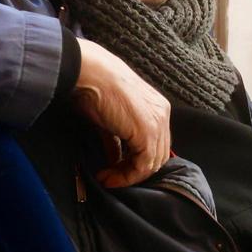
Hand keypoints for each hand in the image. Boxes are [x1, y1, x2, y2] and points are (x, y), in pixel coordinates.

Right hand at [73, 38, 171, 187]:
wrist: (89, 73)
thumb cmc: (94, 87)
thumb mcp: (109, 118)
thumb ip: (116, 140)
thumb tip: (114, 159)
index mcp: (157, 107)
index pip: (155, 143)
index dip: (136, 160)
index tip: (113, 169)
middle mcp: (162, 114)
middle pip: (156, 155)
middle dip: (133, 170)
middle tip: (110, 177)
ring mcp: (157, 123)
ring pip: (152, 163)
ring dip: (128, 176)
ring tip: (106, 178)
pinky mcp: (147, 133)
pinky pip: (143, 165)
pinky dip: (126, 177)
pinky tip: (108, 177)